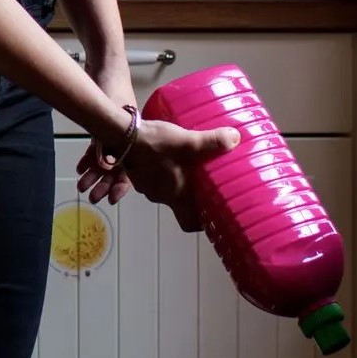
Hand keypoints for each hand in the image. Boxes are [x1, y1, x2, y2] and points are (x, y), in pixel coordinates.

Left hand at [74, 59, 137, 207]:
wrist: (105, 65)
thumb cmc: (113, 87)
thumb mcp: (112, 111)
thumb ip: (106, 135)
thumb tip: (103, 162)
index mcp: (136, 136)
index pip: (131, 166)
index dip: (122, 183)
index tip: (113, 198)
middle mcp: (128, 137)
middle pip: (118, 166)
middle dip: (105, 182)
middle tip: (92, 197)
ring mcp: (115, 131)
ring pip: (106, 159)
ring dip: (95, 173)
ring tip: (82, 186)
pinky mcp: (103, 125)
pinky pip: (97, 147)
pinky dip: (89, 158)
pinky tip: (80, 169)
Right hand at [76, 117, 239, 231]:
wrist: (121, 135)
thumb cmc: (155, 144)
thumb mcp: (187, 142)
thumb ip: (211, 141)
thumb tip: (235, 138)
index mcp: (176, 195)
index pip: (189, 223)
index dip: (201, 223)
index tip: (212, 214)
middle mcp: (161, 195)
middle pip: (180, 204)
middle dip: (192, 196)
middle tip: (206, 183)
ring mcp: (147, 185)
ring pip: (166, 190)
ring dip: (175, 182)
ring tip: (188, 166)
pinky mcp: (138, 173)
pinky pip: (154, 178)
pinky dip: (162, 172)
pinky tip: (167, 156)